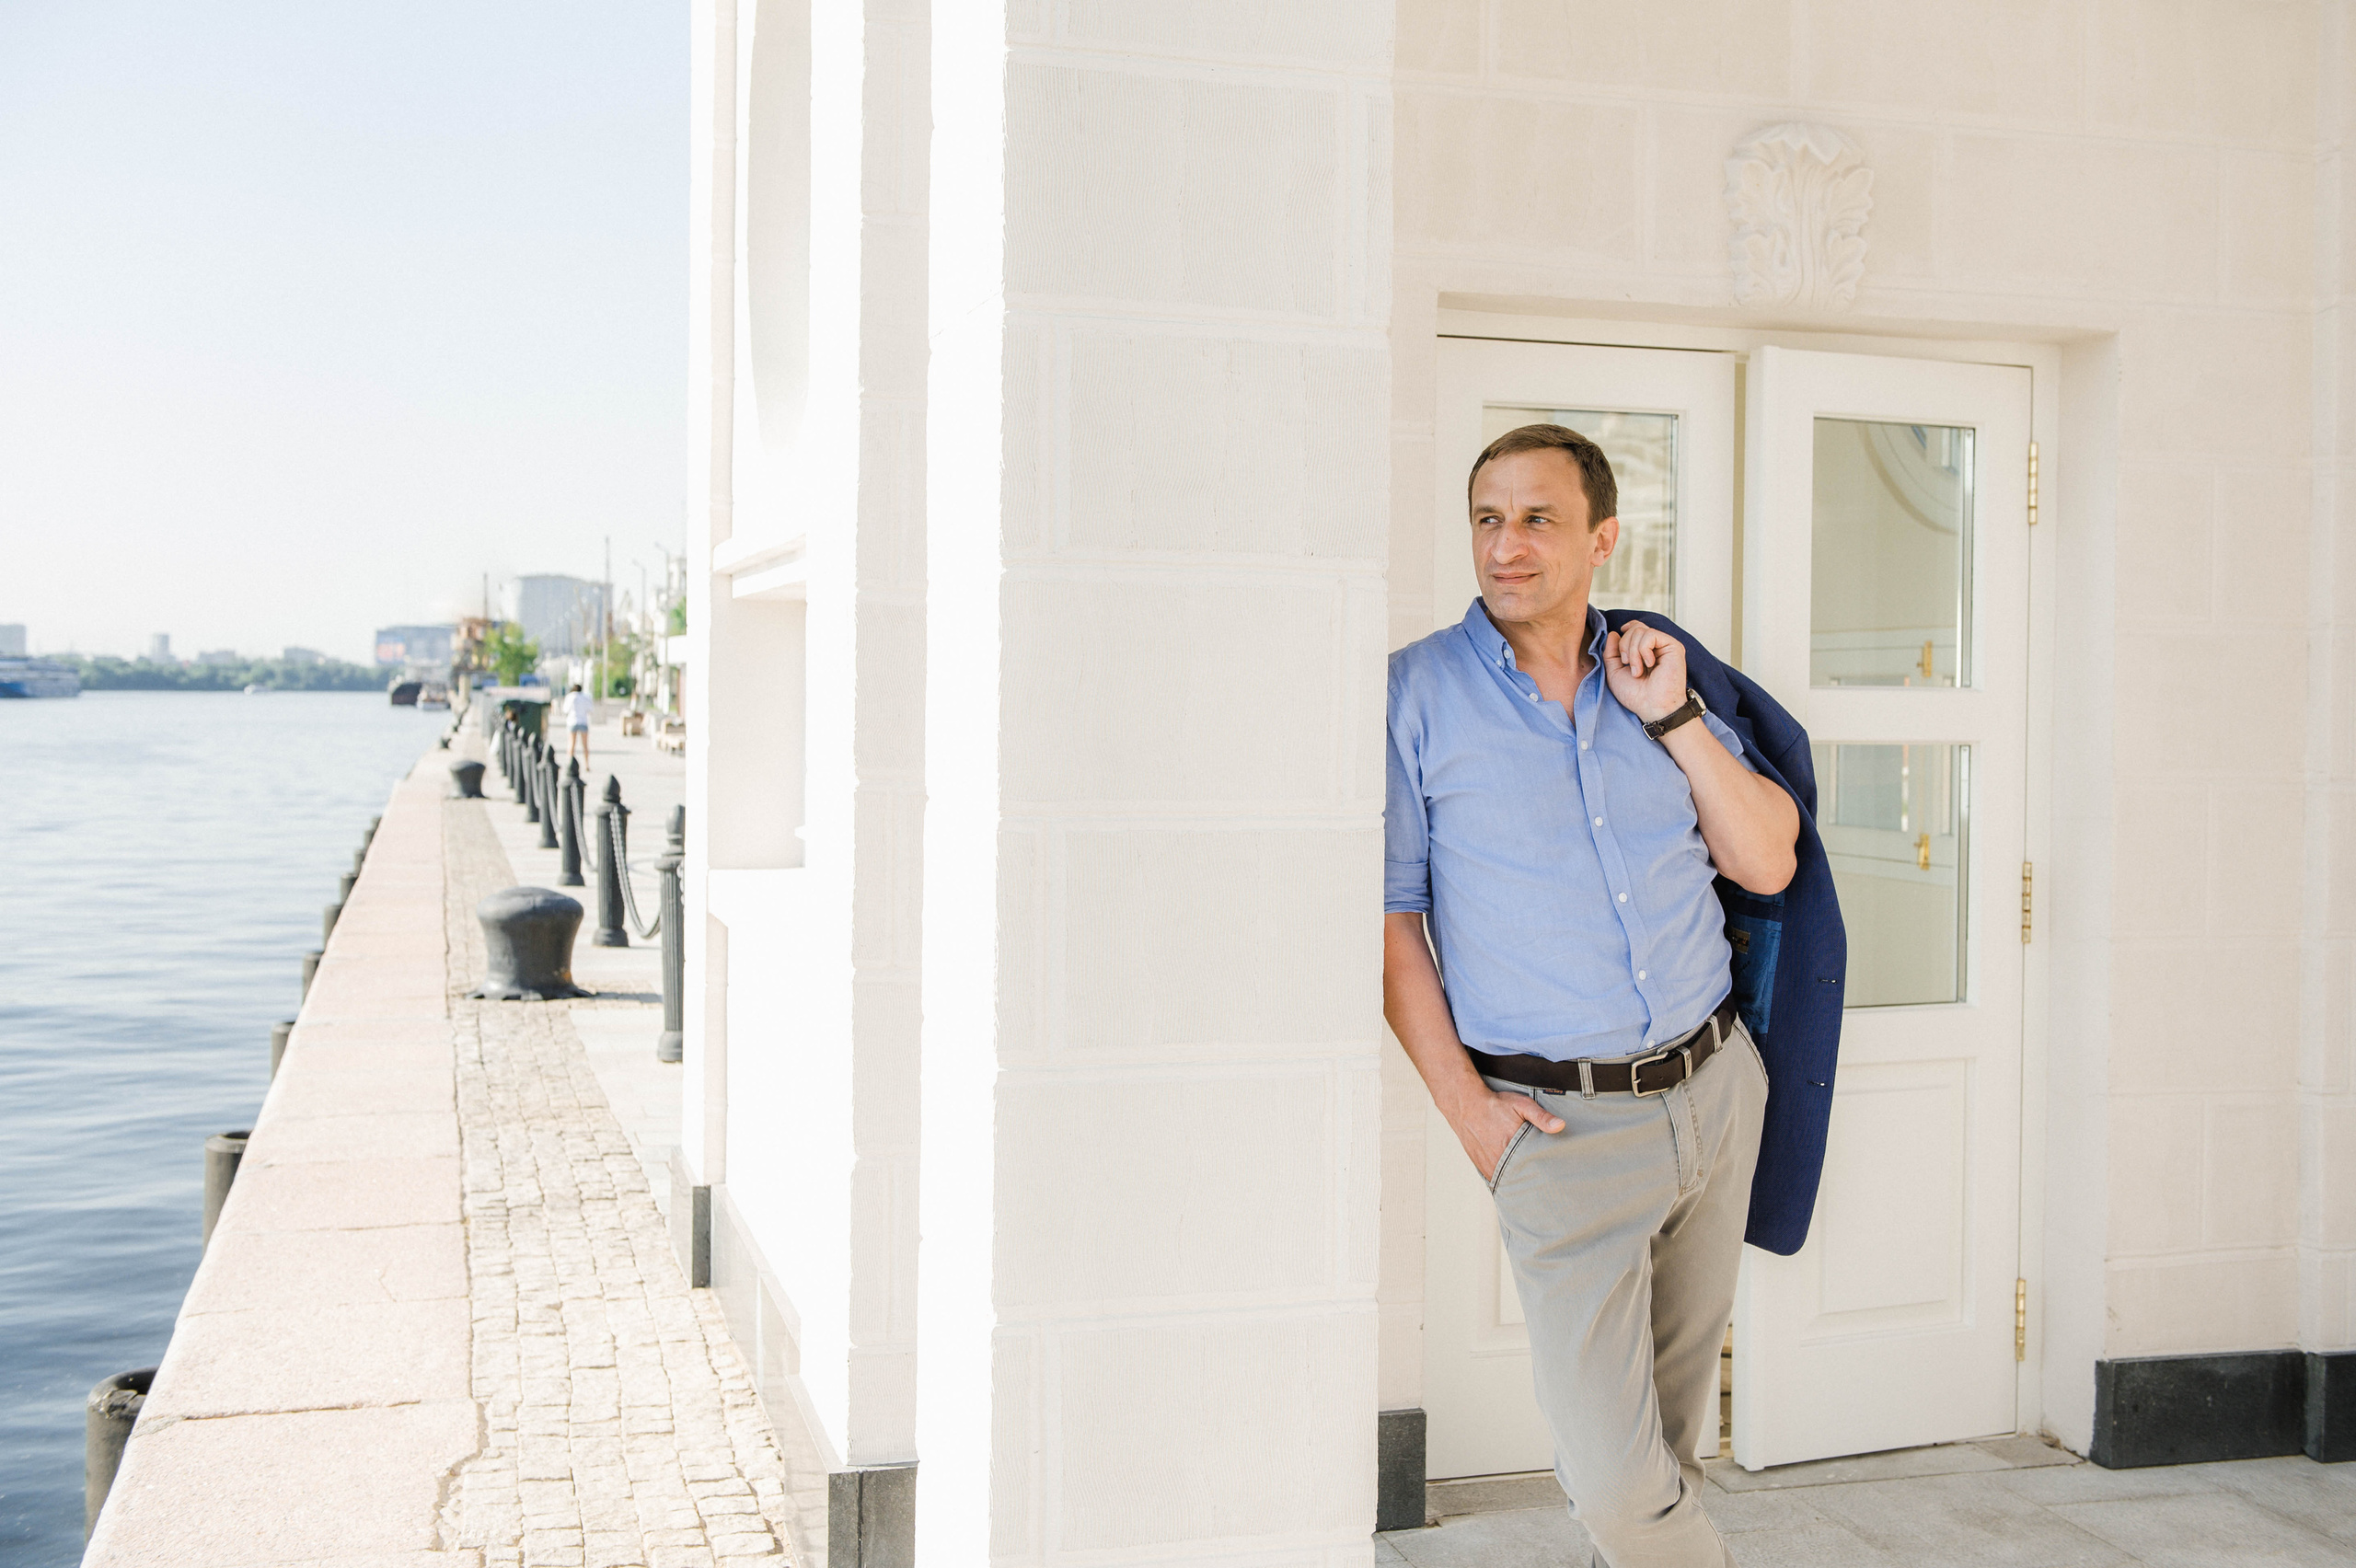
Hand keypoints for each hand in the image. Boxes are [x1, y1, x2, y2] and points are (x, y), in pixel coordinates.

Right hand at [1448, 1087, 1564, 1183]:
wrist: (1465, 1105)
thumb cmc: (1495, 1105)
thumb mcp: (1522, 1105)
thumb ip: (1541, 1117)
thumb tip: (1561, 1125)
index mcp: (1511, 1147)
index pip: (1533, 1169)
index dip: (1543, 1173)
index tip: (1553, 1176)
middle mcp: (1498, 1160)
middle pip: (1521, 1178)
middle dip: (1532, 1180)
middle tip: (1544, 1183)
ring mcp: (1488, 1165)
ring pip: (1508, 1181)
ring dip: (1518, 1180)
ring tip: (1531, 1181)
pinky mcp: (1481, 1166)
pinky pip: (1496, 1179)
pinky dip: (1505, 1179)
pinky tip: (1514, 1176)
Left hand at [1603, 621, 1687, 724]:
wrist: (1652, 708)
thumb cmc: (1636, 695)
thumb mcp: (1615, 672)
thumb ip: (1611, 653)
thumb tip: (1614, 633)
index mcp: (1645, 651)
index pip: (1636, 628)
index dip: (1626, 630)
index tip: (1618, 640)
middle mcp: (1657, 647)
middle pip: (1635, 628)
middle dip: (1624, 646)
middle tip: (1628, 666)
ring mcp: (1666, 646)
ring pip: (1640, 630)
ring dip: (1633, 652)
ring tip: (1638, 671)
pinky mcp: (1674, 646)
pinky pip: (1650, 635)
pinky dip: (1643, 650)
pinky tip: (1649, 665)